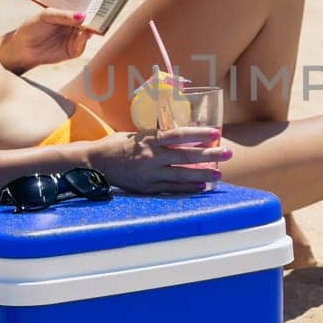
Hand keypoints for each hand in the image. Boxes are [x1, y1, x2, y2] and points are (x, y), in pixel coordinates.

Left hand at [0, 9, 92, 70]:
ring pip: (89, 33)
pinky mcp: (74, 50)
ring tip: (92, 23)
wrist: (22, 47)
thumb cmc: (32, 27)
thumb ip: (64, 15)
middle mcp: (76, 25)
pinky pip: (82, 45)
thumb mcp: (46, 16)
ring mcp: (76, 37)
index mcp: (70, 13)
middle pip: (90, 20)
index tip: (99, 0)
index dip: (91, 4)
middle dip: (96, 17)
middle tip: (101, 11)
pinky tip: (83, 34)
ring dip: (92, 29)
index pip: (84, 7)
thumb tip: (83, 15)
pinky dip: (83, 40)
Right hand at [86, 128, 229, 193]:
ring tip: (219, 174)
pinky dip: (188, 188)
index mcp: (150, 139)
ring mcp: (150, 174)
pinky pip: (171, 189)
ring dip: (202, 175)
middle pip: (186, 156)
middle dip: (209, 155)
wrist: (95, 163)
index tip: (216, 133)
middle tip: (227, 154)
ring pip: (181, 175)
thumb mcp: (137, 134)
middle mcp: (152, 156)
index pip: (179, 135)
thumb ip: (157, 136)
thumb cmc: (117, 145)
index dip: (199, 134)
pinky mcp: (146, 188)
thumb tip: (180, 135)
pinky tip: (201, 187)